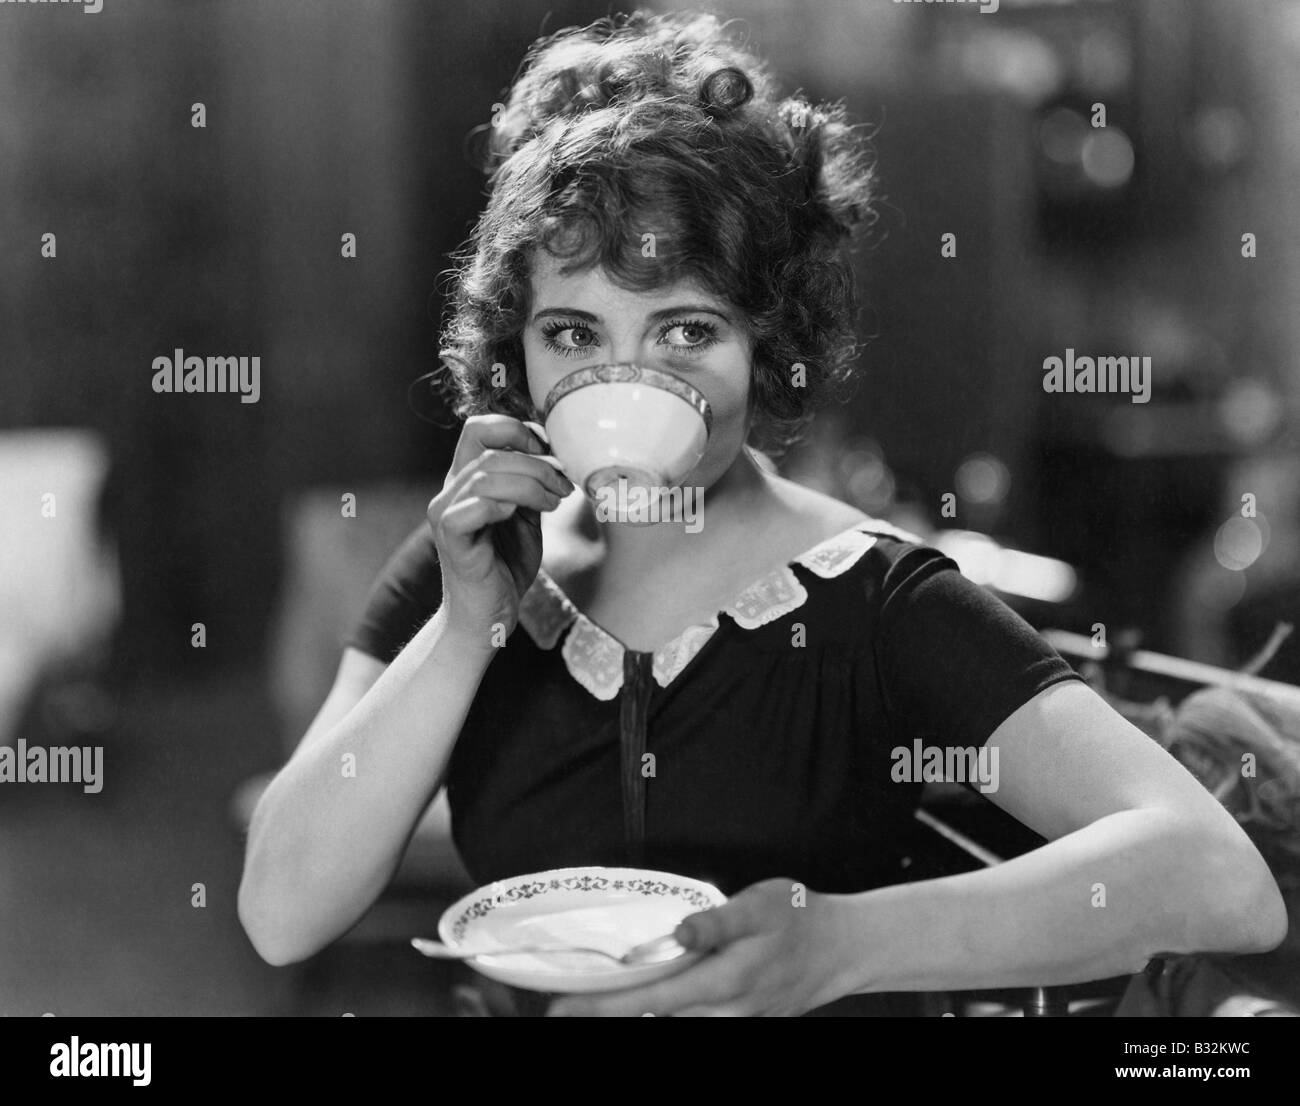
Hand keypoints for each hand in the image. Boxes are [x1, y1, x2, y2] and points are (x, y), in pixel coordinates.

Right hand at [427, 414, 574, 646]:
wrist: (486, 618)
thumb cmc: (505, 567)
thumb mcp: (527, 517)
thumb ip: (533, 485)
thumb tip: (560, 455)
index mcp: (465, 480)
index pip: (479, 428)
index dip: (518, 431)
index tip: (550, 454)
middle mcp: (449, 492)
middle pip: (491, 451)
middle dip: (538, 465)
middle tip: (563, 488)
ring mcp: (446, 515)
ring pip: (486, 476)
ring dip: (531, 486)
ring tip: (554, 505)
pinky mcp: (452, 541)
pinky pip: (472, 509)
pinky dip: (501, 506)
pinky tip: (520, 516)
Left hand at [546, 879, 856, 1016]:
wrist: (843, 948)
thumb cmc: (799, 917)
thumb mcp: (759, 906)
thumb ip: (717, 922)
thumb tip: (677, 932)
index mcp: (724, 981)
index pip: (651, 1000)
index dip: (604, 1007)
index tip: (562, 1008)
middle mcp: (725, 1013)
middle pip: (655, 1022)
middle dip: (608, 1017)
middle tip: (561, 1008)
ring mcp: (735, 1024)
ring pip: (674, 1029)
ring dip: (635, 1019)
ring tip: (593, 1007)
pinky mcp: (741, 1023)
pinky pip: (694, 1027)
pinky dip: (664, 1019)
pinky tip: (644, 1008)